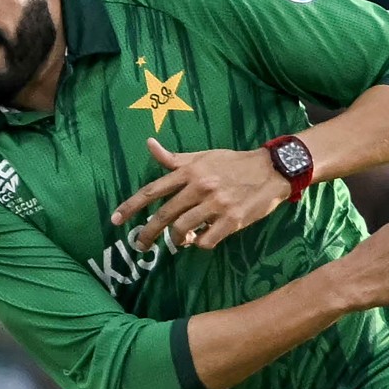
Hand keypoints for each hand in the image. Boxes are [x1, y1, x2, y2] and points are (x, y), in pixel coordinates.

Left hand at [111, 139, 291, 250]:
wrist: (272, 170)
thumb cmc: (233, 163)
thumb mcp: (203, 156)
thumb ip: (175, 158)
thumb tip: (149, 144)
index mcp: (189, 171)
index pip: (153, 190)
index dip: (131, 206)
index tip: (116, 220)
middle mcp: (200, 187)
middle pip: (163, 215)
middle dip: (148, 233)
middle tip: (140, 245)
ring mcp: (216, 204)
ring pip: (182, 230)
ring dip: (177, 239)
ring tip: (180, 239)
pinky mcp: (233, 220)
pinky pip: (206, 241)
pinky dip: (199, 244)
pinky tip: (202, 238)